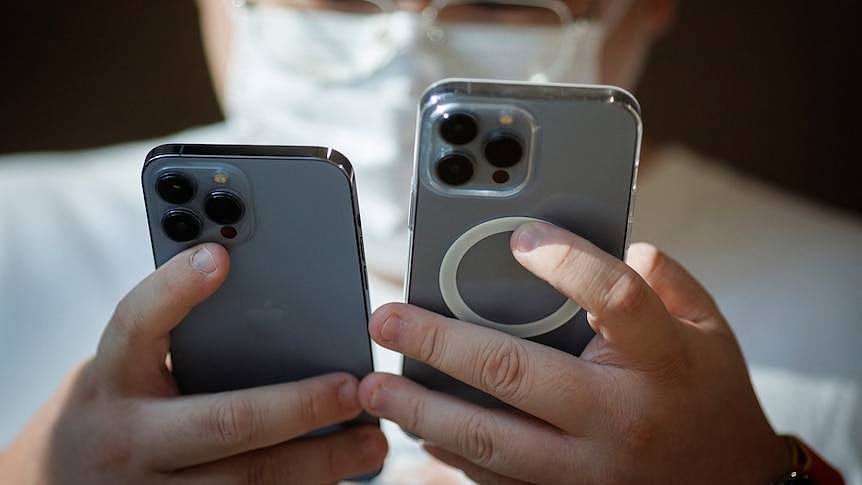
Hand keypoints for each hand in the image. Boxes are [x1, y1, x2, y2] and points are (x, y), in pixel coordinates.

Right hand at [0, 243, 386, 484]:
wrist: (51, 483)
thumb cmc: (113, 406)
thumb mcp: (124, 367)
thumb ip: (175, 338)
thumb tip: (266, 298)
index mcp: (111, 378)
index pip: (136, 324)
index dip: (175, 290)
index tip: (220, 257)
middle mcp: (127, 437)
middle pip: (222, 421)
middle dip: (298, 407)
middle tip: (354, 388)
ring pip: (249, 480)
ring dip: (320, 462)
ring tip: (372, 441)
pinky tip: (338, 474)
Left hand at [359, 222, 787, 483]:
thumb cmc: (710, 396)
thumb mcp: (708, 328)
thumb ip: (661, 278)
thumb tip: (605, 241)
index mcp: (665, 362)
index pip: (617, 300)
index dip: (568, 263)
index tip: (521, 236)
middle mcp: (622, 421)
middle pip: (516, 375)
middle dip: (439, 345)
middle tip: (387, 321)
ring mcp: (592, 473)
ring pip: (491, 441)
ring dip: (423, 411)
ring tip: (375, 388)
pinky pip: (498, 481)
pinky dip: (453, 455)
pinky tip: (420, 429)